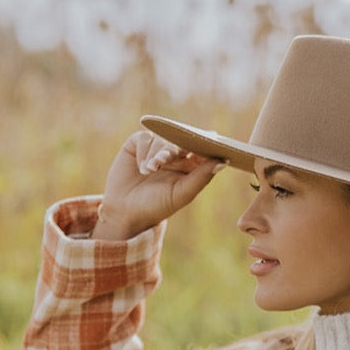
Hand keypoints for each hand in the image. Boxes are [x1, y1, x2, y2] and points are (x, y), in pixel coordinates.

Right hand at [91, 131, 224, 239]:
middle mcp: (176, 153)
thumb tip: (223, 161)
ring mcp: (157, 146)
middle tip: (166, 160)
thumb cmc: (157, 206)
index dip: (204, 143)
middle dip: (175, 149)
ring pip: (163, 138)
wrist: (125, 211)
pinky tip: (142, 169)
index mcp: (191, 164)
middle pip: (182, 139)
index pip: (202, 147)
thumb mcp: (182, 194)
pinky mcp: (139, 143)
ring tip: (151, 170)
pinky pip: (145, 138)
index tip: (206, 142)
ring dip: (157, 153)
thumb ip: (202, 177)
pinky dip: (144, 152)